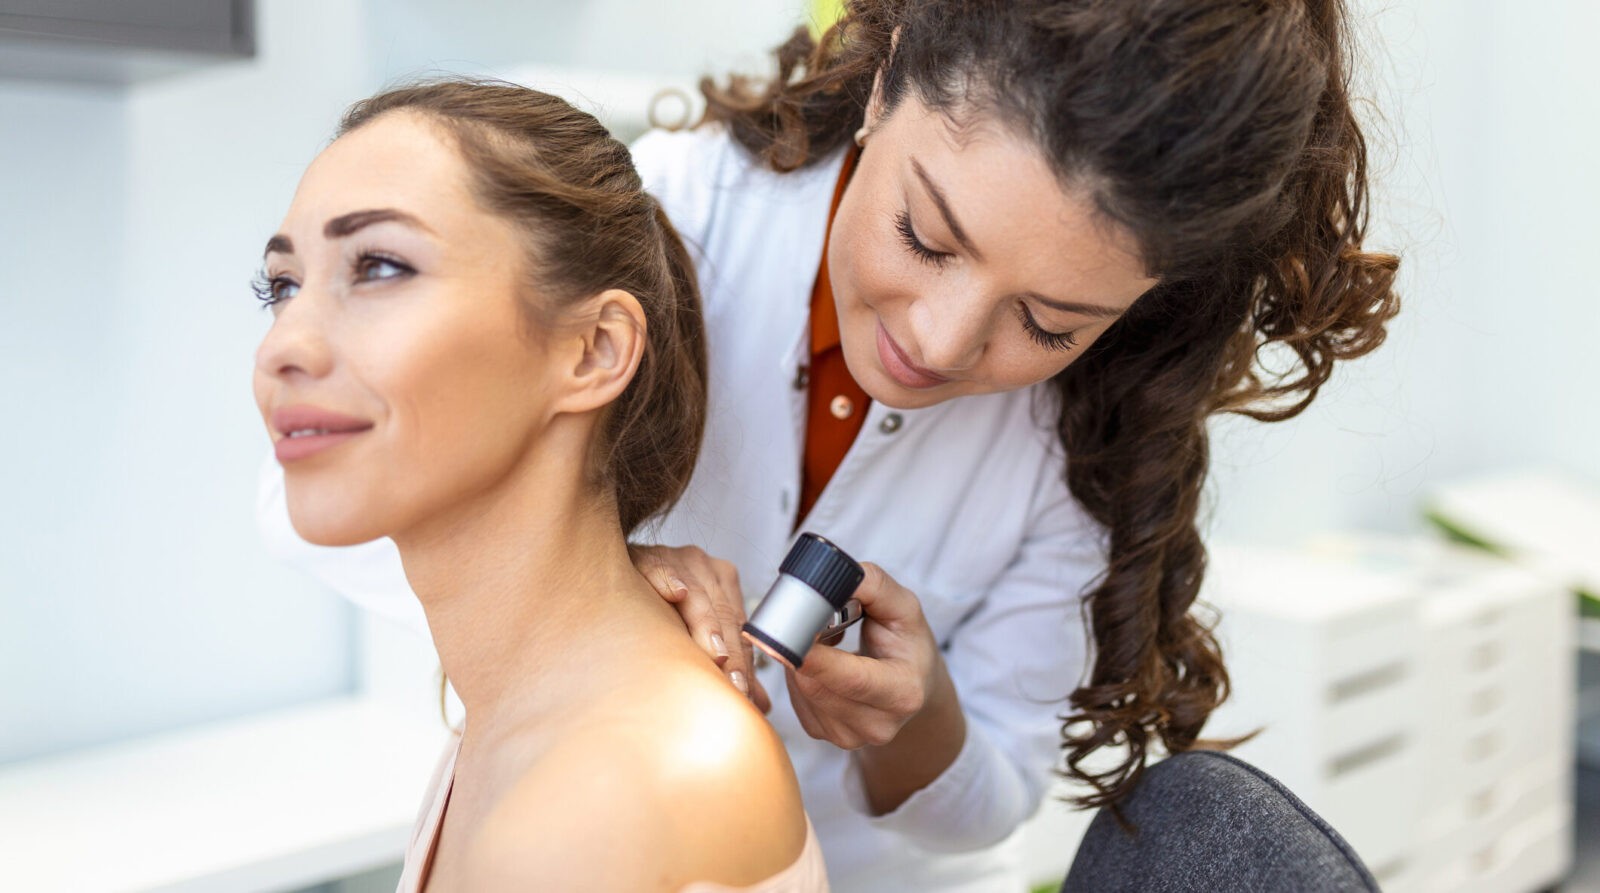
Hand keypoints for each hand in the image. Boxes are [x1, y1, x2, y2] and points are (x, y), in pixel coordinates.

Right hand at [630, 543, 771, 712]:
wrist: (613, 573)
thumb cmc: (658, 608)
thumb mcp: (695, 631)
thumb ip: (728, 663)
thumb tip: (760, 704)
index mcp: (724, 584)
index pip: (738, 629)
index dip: (742, 664)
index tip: (744, 696)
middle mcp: (707, 568)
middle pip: (724, 615)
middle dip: (731, 654)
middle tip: (733, 686)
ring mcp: (678, 559)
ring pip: (699, 596)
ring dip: (707, 625)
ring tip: (715, 652)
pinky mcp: (647, 556)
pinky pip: (661, 568)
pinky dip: (670, 580)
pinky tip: (677, 594)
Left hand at [783, 562, 953, 749]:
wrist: (914, 686)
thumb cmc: (908, 644)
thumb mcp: (905, 608)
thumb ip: (874, 586)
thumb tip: (832, 577)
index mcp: (904, 692)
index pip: (852, 679)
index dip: (817, 658)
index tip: (789, 633)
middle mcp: (878, 725)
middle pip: (816, 685)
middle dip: (802, 648)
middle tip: (806, 618)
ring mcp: (850, 736)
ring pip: (801, 691)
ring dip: (801, 660)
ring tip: (827, 642)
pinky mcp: (826, 736)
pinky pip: (796, 701)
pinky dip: (801, 676)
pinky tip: (822, 664)